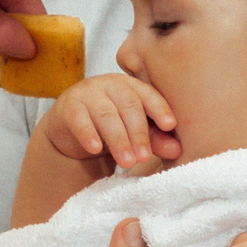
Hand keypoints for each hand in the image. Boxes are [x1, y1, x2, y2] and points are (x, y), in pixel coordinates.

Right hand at [48, 73, 181, 171]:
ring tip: (127, 163)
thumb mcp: (133, 133)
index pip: (148, 94)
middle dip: (139, 133)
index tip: (170, 125)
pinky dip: (88, 134)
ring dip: (118, 140)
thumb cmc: (109, 127)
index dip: (159, 108)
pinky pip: (79, 119)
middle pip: (128, 105)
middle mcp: (110, 84)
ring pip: (106, 114)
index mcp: (130, 86)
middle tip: (144, 158)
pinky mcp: (67, 106)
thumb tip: (178, 151)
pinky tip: (95, 148)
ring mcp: (87, 93)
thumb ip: (155, 140)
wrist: (70, 130)